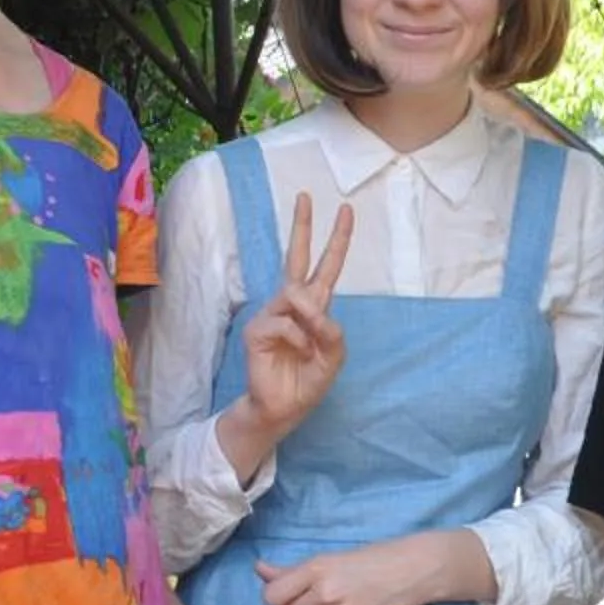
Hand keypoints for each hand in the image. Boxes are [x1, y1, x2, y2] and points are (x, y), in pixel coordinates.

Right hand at [235, 194, 352, 439]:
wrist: (282, 409)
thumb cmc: (306, 382)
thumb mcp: (333, 358)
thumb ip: (332, 333)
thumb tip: (316, 310)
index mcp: (314, 308)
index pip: (325, 266)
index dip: (337, 239)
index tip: (347, 210)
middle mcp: (292, 305)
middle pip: (296, 257)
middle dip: (302, 226)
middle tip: (305, 195)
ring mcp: (272, 314)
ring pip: (294, 293)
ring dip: (310, 315)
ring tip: (311, 341)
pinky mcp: (257, 329)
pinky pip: (284, 322)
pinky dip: (297, 338)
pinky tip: (296, 352)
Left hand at [256, 533, 442, 604]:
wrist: (411, 570)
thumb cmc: (368, 560)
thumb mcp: (327, 559)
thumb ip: (290, 571)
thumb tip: (258, 570)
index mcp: (315, 569)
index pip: (271, 598)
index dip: (277, 598)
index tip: (288, 595)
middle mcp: (325, 593)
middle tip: (313, 601)